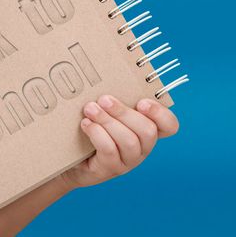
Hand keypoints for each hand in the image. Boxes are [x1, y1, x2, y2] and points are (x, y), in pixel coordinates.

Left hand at [60, 95, 178, 188]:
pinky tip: (86, 124)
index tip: (142, 102)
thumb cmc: (92, 128)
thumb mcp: (106, 112)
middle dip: (124, 112)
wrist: (71, 158)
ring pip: (128, 141)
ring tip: (90, 109)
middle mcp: (142, 147)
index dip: (161, 113)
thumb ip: (113, 99)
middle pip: (147, 130)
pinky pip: (110, 150)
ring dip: (107, 121)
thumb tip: (106, 71)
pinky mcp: (110, 168)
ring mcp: (128, 161)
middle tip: (103, 99)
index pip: (169, 125)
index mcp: (146, 130)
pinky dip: (97, 134)